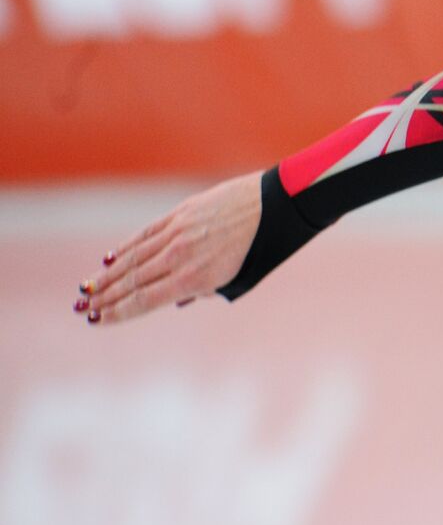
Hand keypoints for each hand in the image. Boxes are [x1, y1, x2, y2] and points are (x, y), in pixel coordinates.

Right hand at [74, 171, 261, 324]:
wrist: (278, 204)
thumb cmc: (264, 247)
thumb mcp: (238, 279)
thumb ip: (204, 291)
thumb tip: (173, 300)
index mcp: (197, 278)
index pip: (145, 300)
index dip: (117, 312)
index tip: (97, 320)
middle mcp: (182, 256)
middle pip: (133, 281)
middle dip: (105, 297)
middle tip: (82, 309)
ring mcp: (179, 232)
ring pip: (134, 258)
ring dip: (107, 275)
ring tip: (88, 289)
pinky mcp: (182, 213)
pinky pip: (146, 234)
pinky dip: (126, 247)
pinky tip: (110, 258)